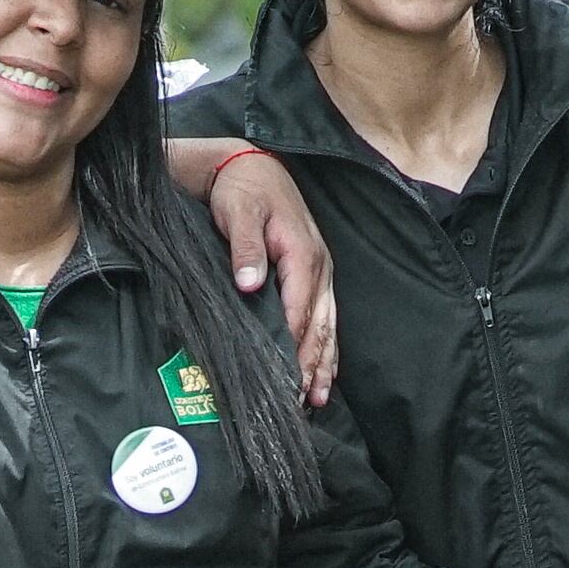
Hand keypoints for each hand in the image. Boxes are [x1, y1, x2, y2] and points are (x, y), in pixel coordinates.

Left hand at [207, 151, 338, 406]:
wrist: (254, 165)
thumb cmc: (243, 190)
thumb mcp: (240, 214)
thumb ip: (245, 250)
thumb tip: (249, 285)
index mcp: (302, 254)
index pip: (298, 311)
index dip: (291, 348)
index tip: (282, 379)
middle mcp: (319, 267)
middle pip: (318, 326)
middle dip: (310, 366)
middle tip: (298, 402)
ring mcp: (322, 272)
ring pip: (327, 327)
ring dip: (323, 363)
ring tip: (315, 399)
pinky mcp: (317, 275)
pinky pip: (328, 318)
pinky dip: (327, 348)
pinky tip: (325, 372)